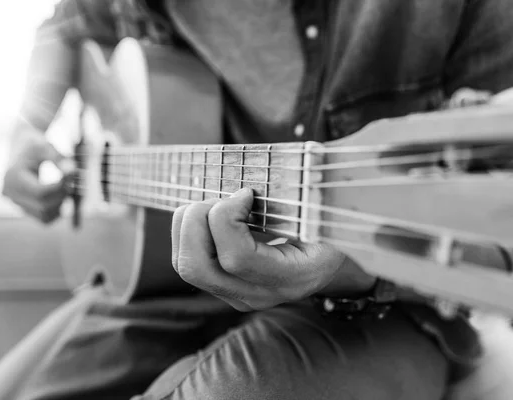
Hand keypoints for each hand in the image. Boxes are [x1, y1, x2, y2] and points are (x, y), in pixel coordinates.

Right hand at [2, 124, 73, 223]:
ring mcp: (16, 203)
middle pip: (43, 205)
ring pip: (44, 215)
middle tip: (73, 182)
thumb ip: (60, 159)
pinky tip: (60, 195)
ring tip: (65, 186)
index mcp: (12, 177)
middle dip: (62, 195)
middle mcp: (10, 193)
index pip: (40, 193)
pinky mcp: (23, 208)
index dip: (60, 188)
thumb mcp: (46, 146)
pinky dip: (56, 210)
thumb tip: (73, 172)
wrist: (21, 146)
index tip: (72, 176)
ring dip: (60, 204)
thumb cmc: (34, 144)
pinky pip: (43, 217)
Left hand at [171, 188, 375, 310]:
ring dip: (187, 226)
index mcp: (296, 276)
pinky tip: (210, 214)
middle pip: (197, 267)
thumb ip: (312, 188)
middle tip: (221, 198)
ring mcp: (240, 295)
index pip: (238, 258)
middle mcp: (262, 294)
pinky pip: (188, 262)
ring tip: (214, 204)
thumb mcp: (329, 205)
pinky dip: (188, 232)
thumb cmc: (332, 220)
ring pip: (187, 266)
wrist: (334, 259)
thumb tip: (307, 158)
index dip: (228, 216)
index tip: (246, 192)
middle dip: (197, 222)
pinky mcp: (225, 287)